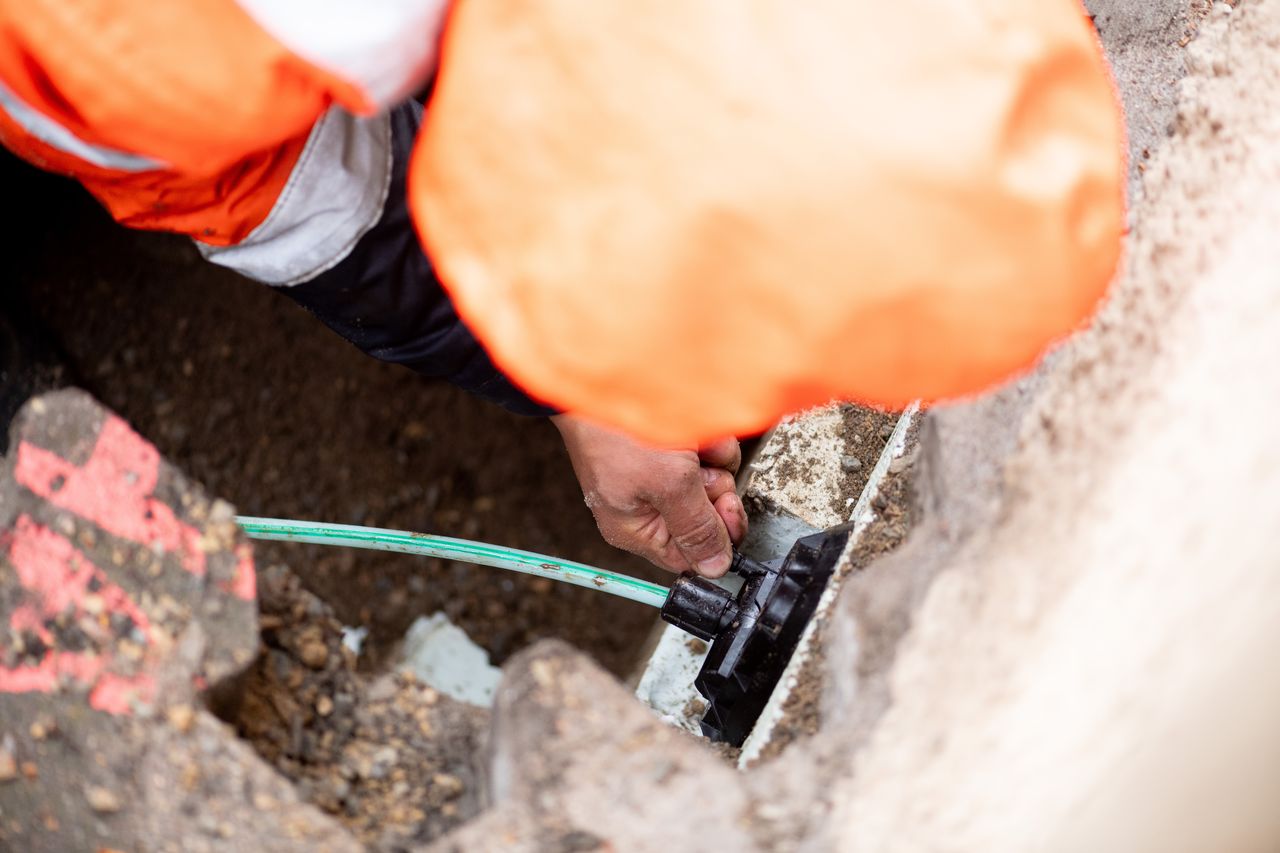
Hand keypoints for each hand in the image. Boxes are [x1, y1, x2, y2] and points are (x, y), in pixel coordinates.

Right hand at [552, 413, 747, 576]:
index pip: (690, 555)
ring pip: (714, 479)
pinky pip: (709, 451)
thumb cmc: (619, 431)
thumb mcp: (668, 485)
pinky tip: (693, 426)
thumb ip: (697, 527)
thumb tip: (715, 569)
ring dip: (712, 459)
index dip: (716, 538)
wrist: (605, 372)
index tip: (729, 513)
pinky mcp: (673, 443)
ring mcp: (662, 471)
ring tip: (690, 441)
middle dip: (714, 492)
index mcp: (635, 527)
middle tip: (705, 473)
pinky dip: (708, 437)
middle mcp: (648, 503)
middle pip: (706, 517)